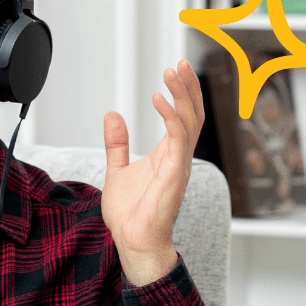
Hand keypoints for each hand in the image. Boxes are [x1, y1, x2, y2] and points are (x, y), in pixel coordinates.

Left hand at [101, 59, 203, 285]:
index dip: (182, 93)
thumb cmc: (130, 214)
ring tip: (171, 73)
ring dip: (183, 95)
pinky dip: (171, 117)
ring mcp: (179, 165)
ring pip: (190, 122)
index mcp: (168, 154)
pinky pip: (178, 140)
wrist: (133, 242)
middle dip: (188, 87)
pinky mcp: (174, 174)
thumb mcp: (117, 170)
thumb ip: (117, 144)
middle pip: (192, 114)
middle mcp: (178, 157)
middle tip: (179, 63)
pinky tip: (160, 101)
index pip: (183, 116)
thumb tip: (112, 116)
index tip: (175, 70)